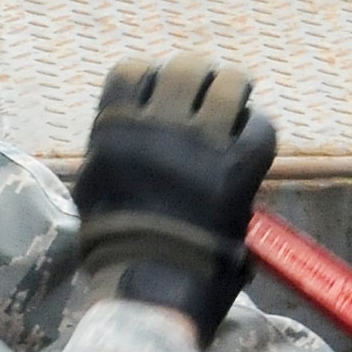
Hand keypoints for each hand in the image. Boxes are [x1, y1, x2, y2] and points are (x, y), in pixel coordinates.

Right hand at [73, 54, 276, 345]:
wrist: (149, 284)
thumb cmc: (113, 246)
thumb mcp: (92, 188)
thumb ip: (110, 151)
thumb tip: (120, 136)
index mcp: (116, 127)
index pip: (133, 70)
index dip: (153, 79)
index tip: (162, 94)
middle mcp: (159, 124)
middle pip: (187, 68)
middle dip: (199, 80)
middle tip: (208, 99)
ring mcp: (202, 142)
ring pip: (231, 84)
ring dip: (235, 95)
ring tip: (236, 114)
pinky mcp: (238, 166)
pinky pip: (260, 127)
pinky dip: (258, 133)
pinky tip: (251, 149)